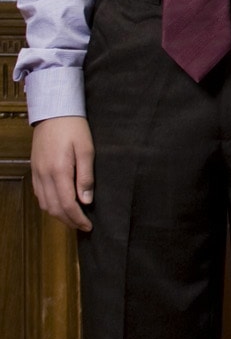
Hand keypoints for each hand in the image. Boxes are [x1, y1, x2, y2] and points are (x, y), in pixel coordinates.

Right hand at [30, 115, 94, 231]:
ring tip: (74, 219)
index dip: (78, 219)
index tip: (88, 226)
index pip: (67, 204)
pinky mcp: (34, 170)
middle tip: (83, 226)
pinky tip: (60, 205)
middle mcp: (44, 175)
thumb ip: (86, 177)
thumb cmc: (74, 128)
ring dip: (58, 215)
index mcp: (58, 171)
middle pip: (54, 208)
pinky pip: (39, 194)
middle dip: (69, 221)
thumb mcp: (86, 150)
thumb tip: (86, 200)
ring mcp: (37, 173)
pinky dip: (49, 204)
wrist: (54, 112)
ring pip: (44, 203)